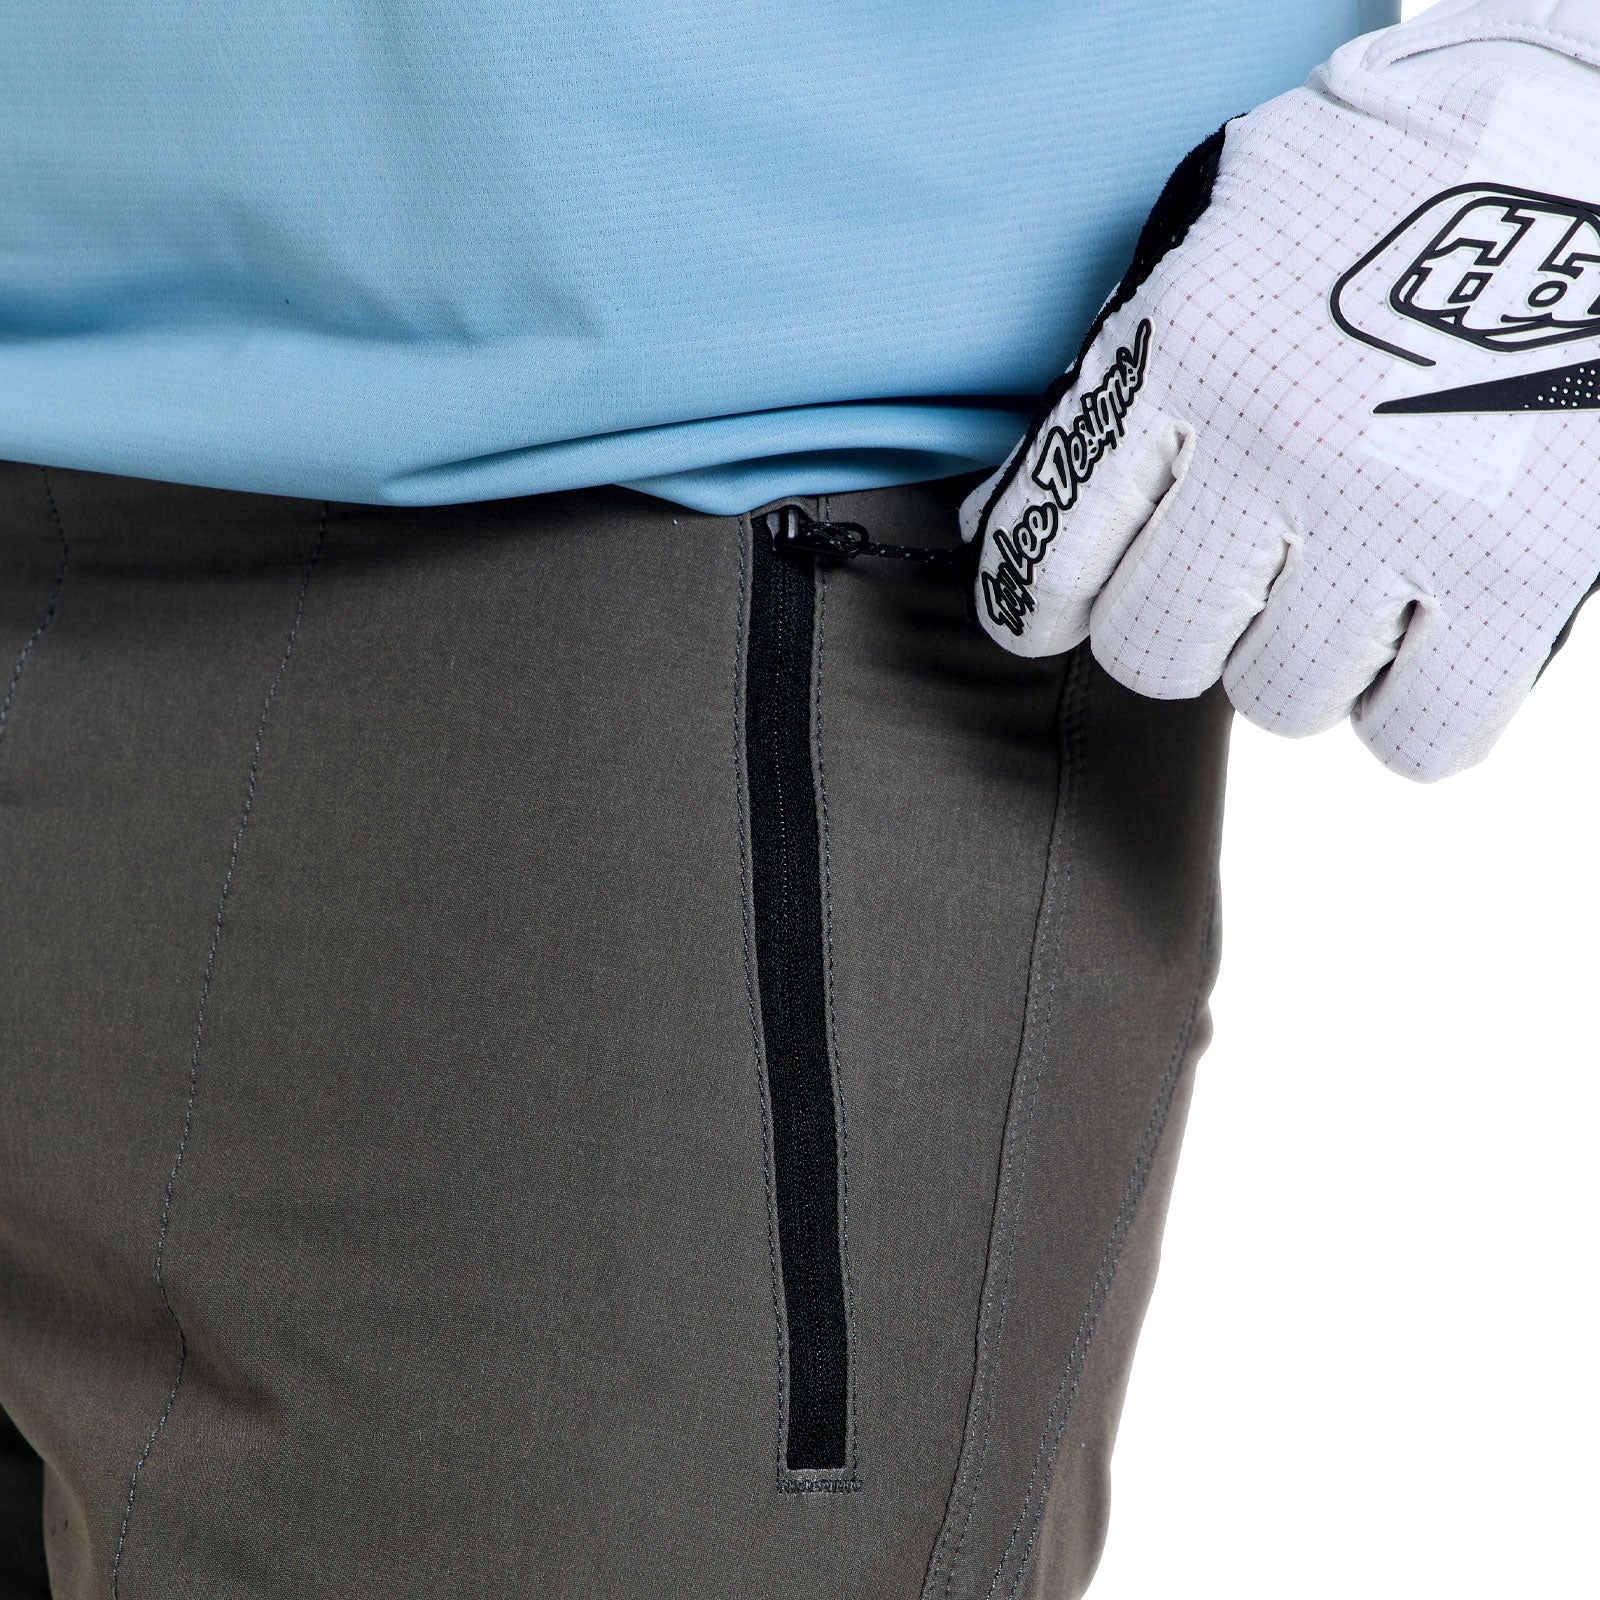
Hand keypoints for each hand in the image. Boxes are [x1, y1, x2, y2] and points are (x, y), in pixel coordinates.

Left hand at [964, 0, 1599, 779]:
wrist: (1589, 133)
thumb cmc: (1377, 200)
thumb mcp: (1211, 247)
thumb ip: (1109, 389)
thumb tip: (993, 525)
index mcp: (1183, 353)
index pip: (1045, 561)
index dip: (1040, 607)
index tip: (1059, 615)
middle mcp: (1279, 441)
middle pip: (1156, 655)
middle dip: (1188, 626)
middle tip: (1241, 573)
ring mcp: (1404, 511)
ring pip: (1281, 702)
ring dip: (1305, 659)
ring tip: (1354, 575)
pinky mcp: (1525, 569)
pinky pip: (1416, 738)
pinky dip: (1412, 708)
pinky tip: (1425, 635)